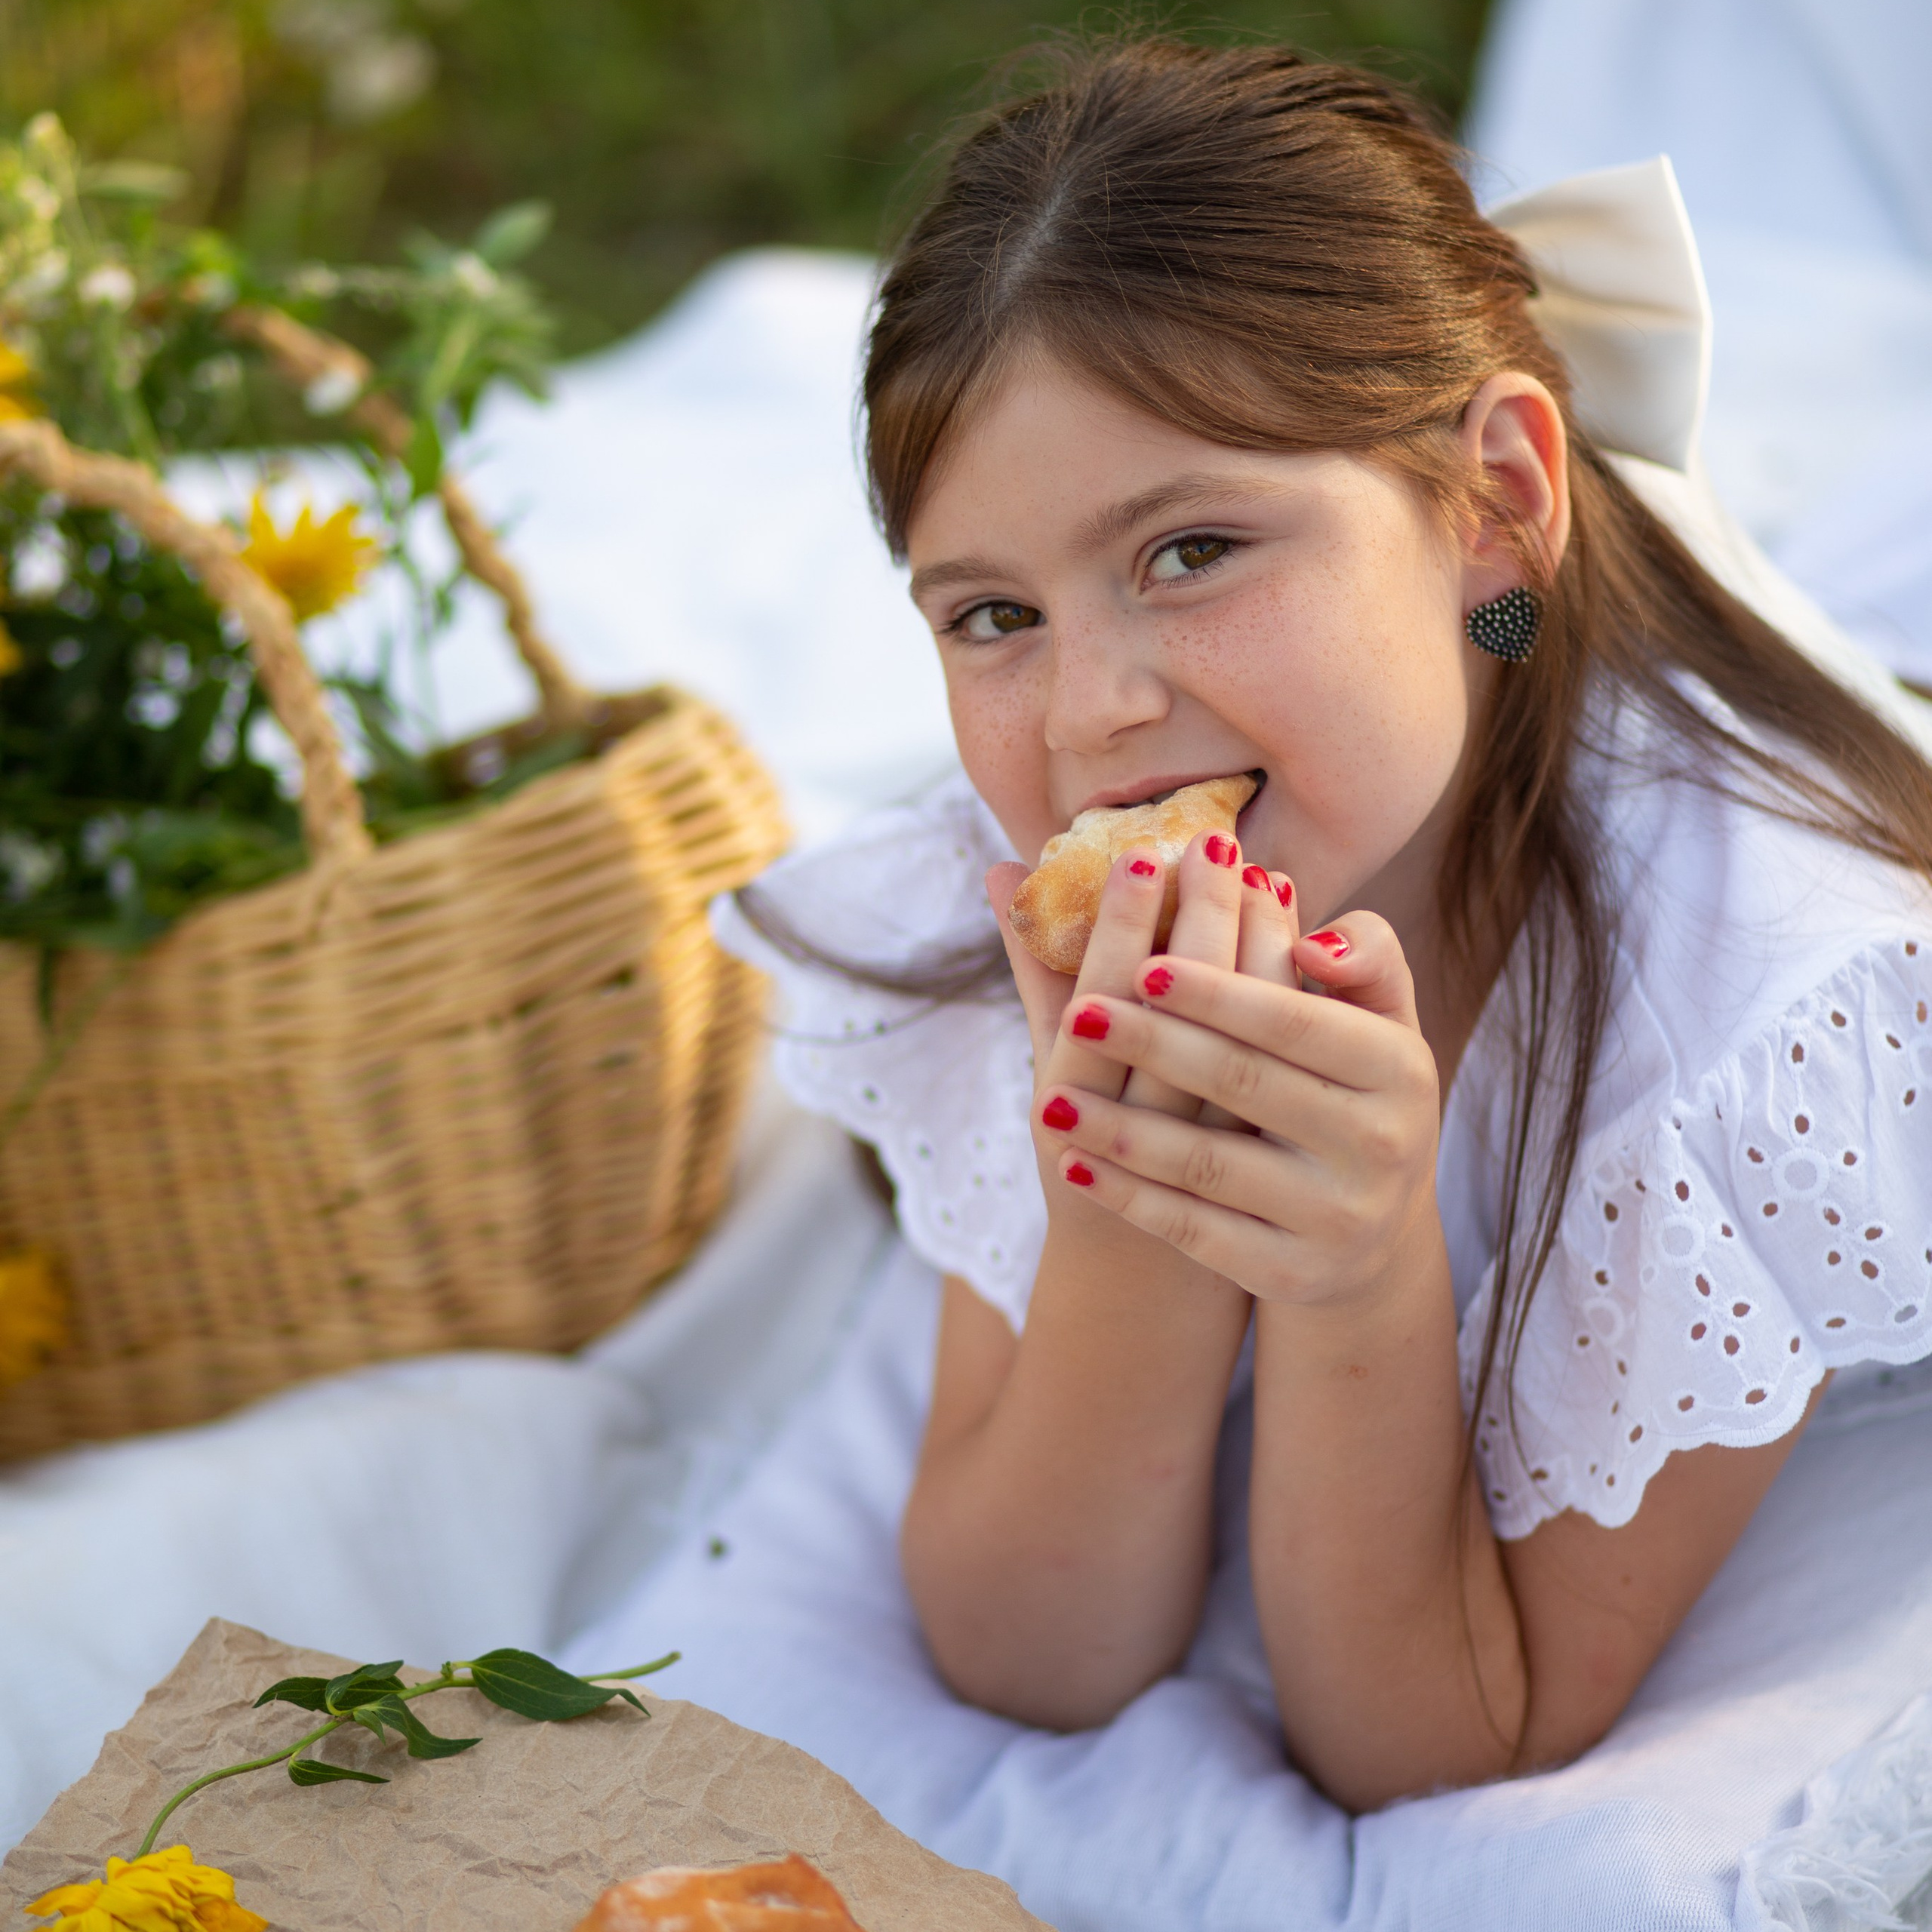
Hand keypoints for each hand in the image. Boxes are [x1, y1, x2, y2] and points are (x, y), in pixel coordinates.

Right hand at [989, 831, 1299, 1158]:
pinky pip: (1284, 1072)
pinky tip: (1300, 939)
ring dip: (1256, 955)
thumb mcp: (1051, 1069)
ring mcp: (1205, 1151)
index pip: (1099, 999)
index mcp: (1065, 1099)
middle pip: (1178, 1016)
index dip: (1124, 926)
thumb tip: (1002, 870)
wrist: (1145, 1279)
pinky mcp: (1264, 1160)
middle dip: (1200, 921)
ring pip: (1240, 1042)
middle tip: (1215, 843)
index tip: (1144, 854)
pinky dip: (1293, 1000)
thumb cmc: (1086, 1150)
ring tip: (1263, 877)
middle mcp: (1131, 1128)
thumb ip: (1036, 973)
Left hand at [1034, 911, 1442, 1307]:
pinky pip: (1194, 1228)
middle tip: (1078, 1015)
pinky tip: (1074, 1165)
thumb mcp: (1380, 1023)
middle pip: (1242, 1082)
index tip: (1143, 964)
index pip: (1291, 1019)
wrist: (1373, 1235)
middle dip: (1153, 1045)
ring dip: (1121, 1129)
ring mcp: (1336, 1217)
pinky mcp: (1291, 1273)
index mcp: (1399, 1067)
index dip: (1216, 992)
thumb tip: (1309, 939)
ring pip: (1207, 1163)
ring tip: (1049, 1099)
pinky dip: (1129, 1196)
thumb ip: (1363, 955)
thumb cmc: (1354, 1094)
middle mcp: (1379, 1145)